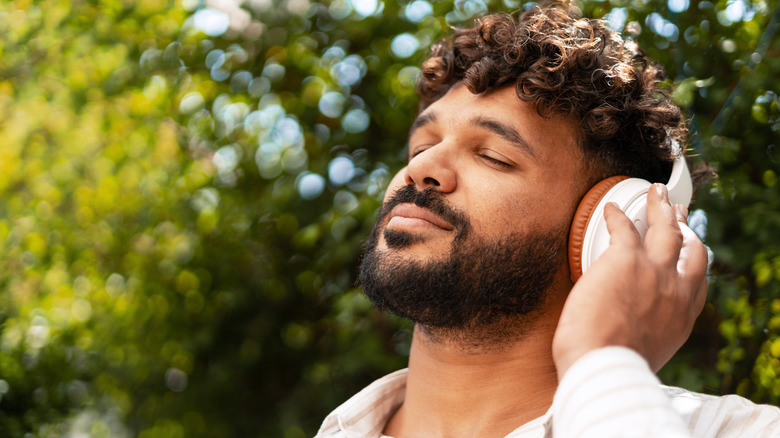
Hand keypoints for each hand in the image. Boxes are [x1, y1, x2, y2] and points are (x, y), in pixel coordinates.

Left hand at [553, 183, 708, 377]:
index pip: (696, 283)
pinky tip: (610, 208)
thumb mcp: (644, 354)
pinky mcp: (625, 259)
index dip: (693, 264)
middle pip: (690, 249)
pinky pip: (623, 226)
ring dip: (661, 208)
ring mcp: (654, 272)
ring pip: (665, 229)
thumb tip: (630, 336)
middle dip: (685, 229)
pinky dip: (616, 215)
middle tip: (679, 214)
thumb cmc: (612, 368)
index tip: (689, 252)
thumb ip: (646, 337)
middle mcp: (676, 292)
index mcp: (681, 318)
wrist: (603, 365)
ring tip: (656, 195)